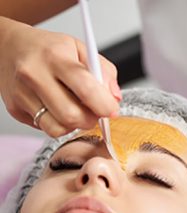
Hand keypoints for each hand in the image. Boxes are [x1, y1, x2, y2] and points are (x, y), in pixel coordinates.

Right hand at [0, 17, 120, 136]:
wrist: (10, 47)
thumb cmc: (48, 49)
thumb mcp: (81, 49)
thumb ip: (104, 71)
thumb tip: (115, 98)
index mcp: (55, 57)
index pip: (86, 88)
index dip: (104, 105)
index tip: (112, 110)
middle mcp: (35, 75)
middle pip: (72, 116)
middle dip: (91, 120)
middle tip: (95, 112)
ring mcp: (22, 95)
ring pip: (59, 128)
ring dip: (76, 125)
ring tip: (77, 110)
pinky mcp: (16, 110)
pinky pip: (46, 129)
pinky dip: (60, 125)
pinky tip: (60, 111)